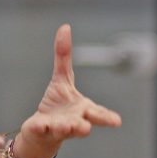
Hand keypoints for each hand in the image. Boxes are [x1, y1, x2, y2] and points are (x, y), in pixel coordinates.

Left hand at [16, 25, 121, 157]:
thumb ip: (64, 56)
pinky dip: (41, 128)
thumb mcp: (61, 78)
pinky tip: (42, 125)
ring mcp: (57, 128)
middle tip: (86, 127)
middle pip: (82, 125)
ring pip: (63, 129)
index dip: (106, 117)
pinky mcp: (40, 131)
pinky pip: (41, 129)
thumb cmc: (57, 105)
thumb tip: (65, 27)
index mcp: (82, 110)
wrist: (40, 131)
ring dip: (65, 127)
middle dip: (84, 125)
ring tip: (67, 125)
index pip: (97, 114)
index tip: (116, 121)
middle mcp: (73, 121)